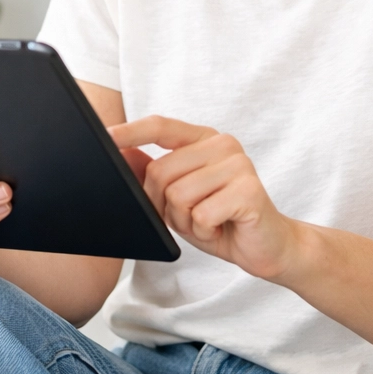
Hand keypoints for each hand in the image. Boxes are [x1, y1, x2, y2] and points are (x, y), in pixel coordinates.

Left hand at [108, 116, 296, 280]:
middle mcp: (222, 144)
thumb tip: (122, 156)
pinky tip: (221, 228)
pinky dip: (204, 230)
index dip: (130, 131)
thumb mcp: (178, 198)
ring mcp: (238, 164)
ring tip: (208, 221)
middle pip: (161, 171)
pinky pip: (201, 213)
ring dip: (186, 221)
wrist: (268, 247)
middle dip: (164, 206)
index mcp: (204, 139)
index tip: (104, 135)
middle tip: (189, 216)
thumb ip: (153, 174)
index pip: (160, 126)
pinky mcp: (249, 190)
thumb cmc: (221, 220)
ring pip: (178, 195)